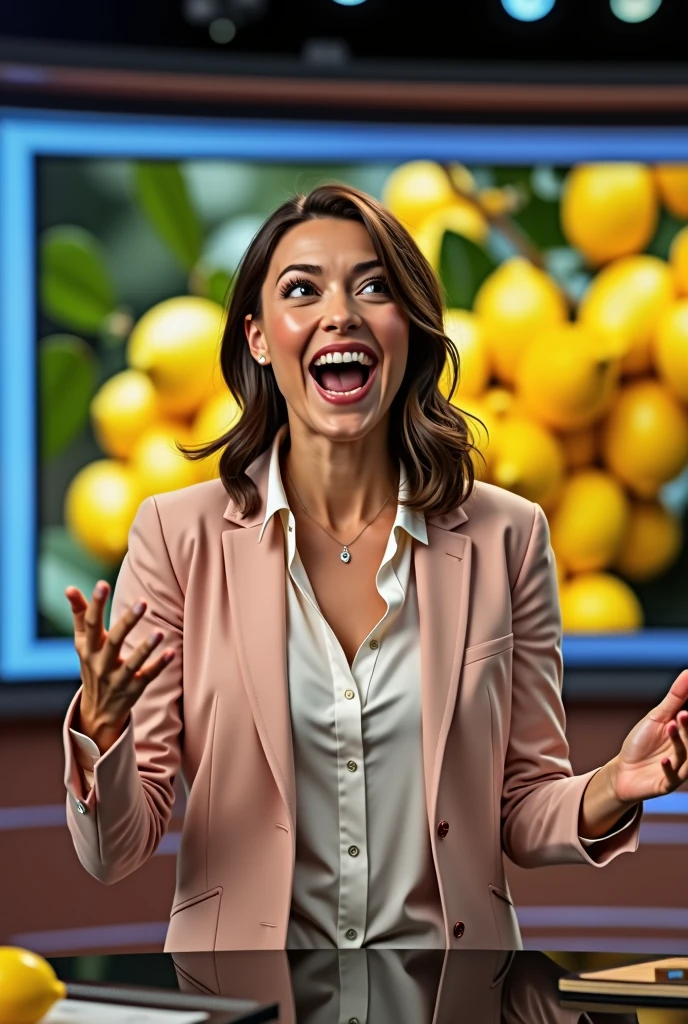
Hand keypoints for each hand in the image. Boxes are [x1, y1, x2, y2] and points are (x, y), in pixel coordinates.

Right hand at [65, 580, 174, 752]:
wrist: (96, 710)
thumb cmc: (92, 664)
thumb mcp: (83, 643)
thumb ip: (80, 615)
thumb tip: (69, 588)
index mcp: (88, 648)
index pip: (90, 623)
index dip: (95, 604)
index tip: (102, 584)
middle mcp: (100, 664)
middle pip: (113, 641)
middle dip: (127, 622)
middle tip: (143, 602)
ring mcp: (117, 679)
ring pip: (132, 663)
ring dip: (146, 648)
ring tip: (159, 632)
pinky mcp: (134, 689)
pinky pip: (147, 676)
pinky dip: (159, 665)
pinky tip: (172, 652)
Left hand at [609, 668, 687, 804]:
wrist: (623, 770)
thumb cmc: (642, 742)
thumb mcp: (658, 717)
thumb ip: (676, 697)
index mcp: (686, 736)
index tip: (686, 710)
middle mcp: (686, 754)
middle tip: (683, 713)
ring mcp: (678, 770)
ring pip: (685, 757)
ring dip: (680, 742)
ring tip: (671, 725)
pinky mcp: (665, 784)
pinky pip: (671, 779)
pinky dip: (669, 770)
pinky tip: (664, 761)